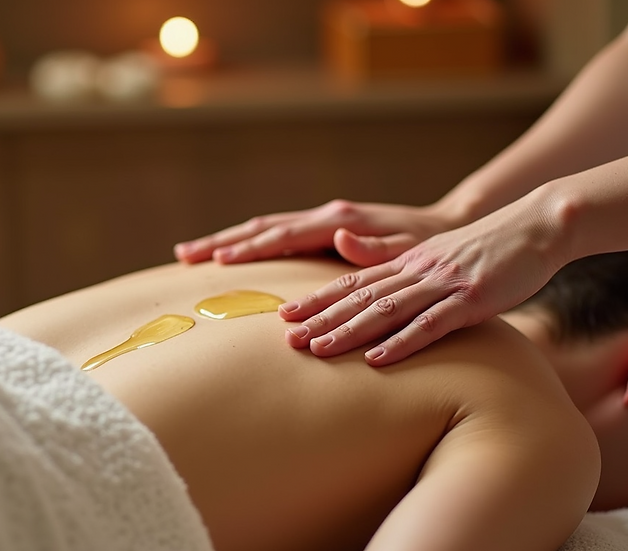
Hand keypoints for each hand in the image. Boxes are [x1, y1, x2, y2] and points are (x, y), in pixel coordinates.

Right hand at [173, 199, 459, 265]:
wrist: (444, 227)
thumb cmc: (428, 246)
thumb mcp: (410, 249)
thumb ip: (375, 247)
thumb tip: (340, 239)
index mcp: (340, 221)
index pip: (285, 234)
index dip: (251, 248)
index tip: (218, 260)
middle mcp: (326, 216)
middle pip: (262, 227)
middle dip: (221, 241)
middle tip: (183, 256)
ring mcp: (322, 221)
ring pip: (263, 228)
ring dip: (226, 241)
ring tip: (189, 255)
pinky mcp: (323, 230)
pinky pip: (276, 236)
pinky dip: (248, 244)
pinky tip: (229, 256)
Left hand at [280, 198, 567, 365]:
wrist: (537, 226)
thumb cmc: (489, 249)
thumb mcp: (438, 255)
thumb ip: (401, 265)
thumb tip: (363, 267)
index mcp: (409, 262)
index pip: (354, 282)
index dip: (318, 299)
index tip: (285, 315)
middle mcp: (418, 271)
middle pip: (360, 297)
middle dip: (321, 318)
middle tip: (286, 339)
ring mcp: (443, 284)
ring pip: (386, 310)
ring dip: (349, 331)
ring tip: (317, 351)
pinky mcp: (472, 299)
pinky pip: (431, 325)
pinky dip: (402, 343)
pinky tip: (377, 360)